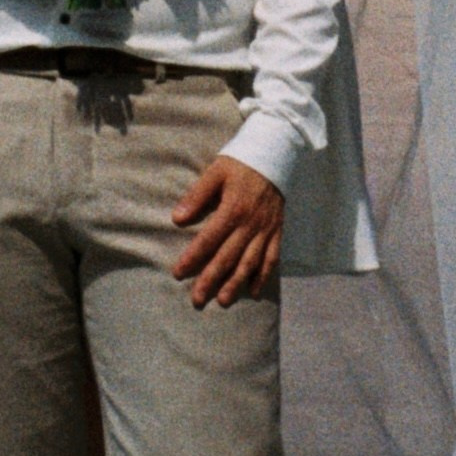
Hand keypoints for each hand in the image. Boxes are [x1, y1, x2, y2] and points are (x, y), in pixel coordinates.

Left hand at [171, 156, 283, 307]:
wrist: (276, 154)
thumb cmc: (240, 162)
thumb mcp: (215, 172)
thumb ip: (197, 196)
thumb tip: (177, 219)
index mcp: (233, 209)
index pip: (208, 240)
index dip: (193, 258)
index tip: (178, 273)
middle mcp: (250, 224)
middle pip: (228, 257)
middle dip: (211, 280)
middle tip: (197, 299)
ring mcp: (266, 230)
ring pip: (250, 262)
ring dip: (236, 283)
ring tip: (223, 301)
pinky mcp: (277, 231)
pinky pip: (271, 258)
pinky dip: (263, 276)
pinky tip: (254, 291)